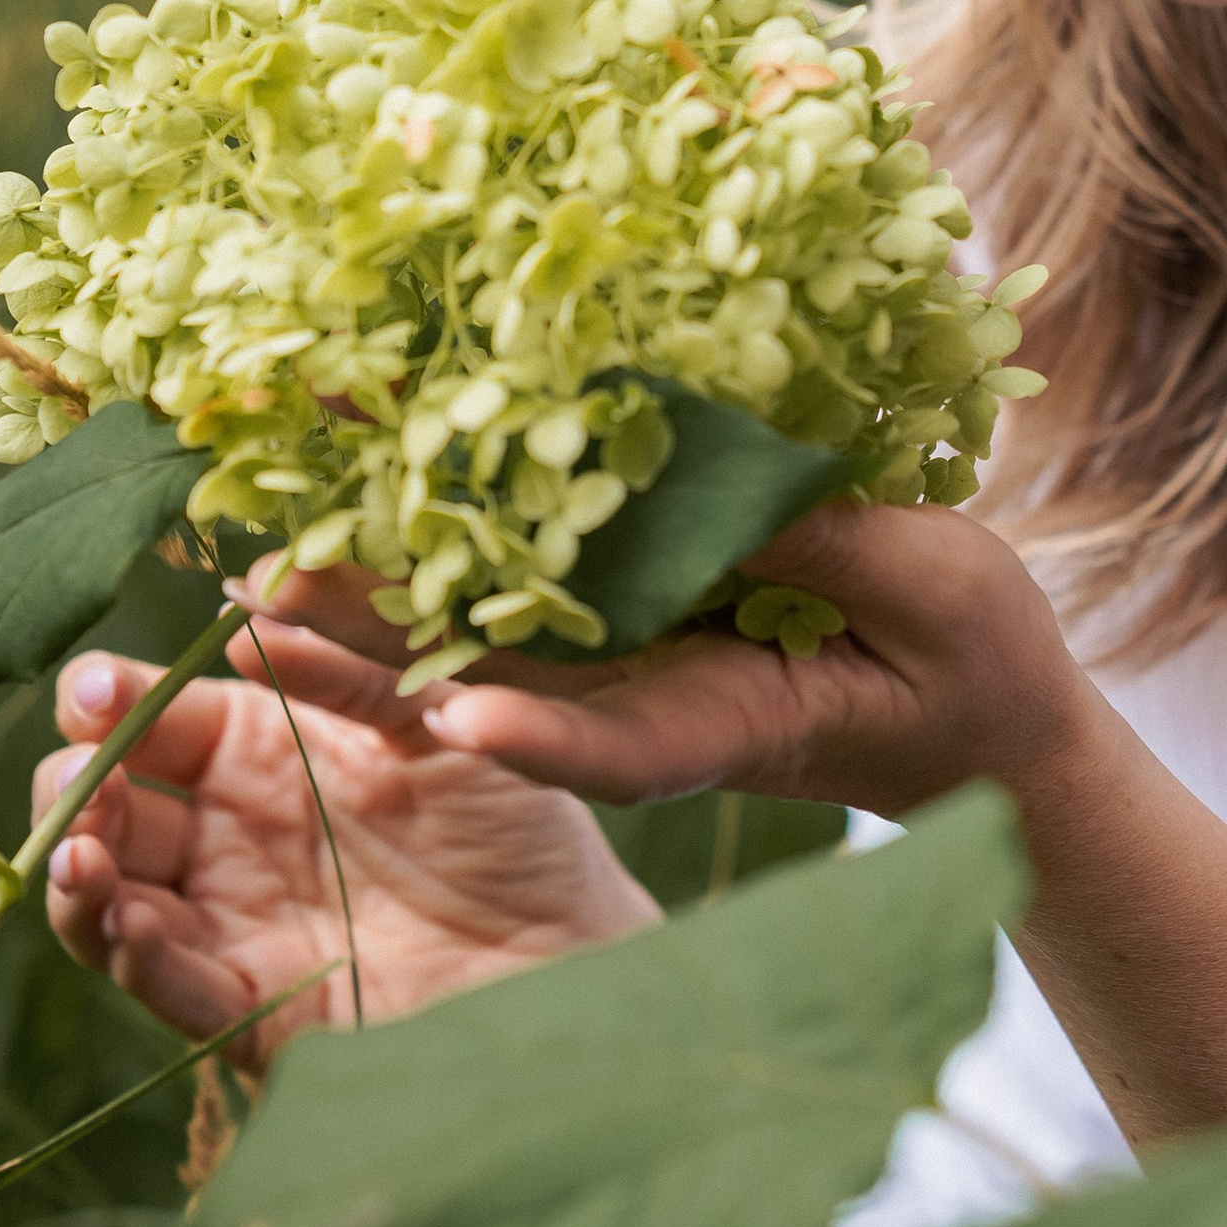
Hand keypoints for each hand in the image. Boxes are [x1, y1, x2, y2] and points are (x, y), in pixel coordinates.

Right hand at [34, 622, 658, 1069]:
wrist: (572, 942)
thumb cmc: (517, 818)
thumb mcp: (435, 716)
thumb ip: (347, 662)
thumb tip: (244, 591)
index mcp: (272, 752)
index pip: (162, 718)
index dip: (115, 701)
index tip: (94, 688)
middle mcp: (237, 837)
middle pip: (113, 808)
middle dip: (77, 788)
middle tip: (83, 775)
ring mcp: (237, 922)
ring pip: (114, 901)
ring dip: (80, 878)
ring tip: (79, 852)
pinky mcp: (256, 1007)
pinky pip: (173, 985)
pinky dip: (136, 957)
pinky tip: (128, 921)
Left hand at [255, 501, 1109, 818]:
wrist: (977, 712)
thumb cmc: (975, 659)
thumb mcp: (934, 589)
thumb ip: (830, 548)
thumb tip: (723, 480)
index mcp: (737, 722)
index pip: (629, 746)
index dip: (546, 736)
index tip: (458, 729)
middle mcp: (658, 707)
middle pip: (508, 694)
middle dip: (385, 659)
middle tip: (263, 610)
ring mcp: (638, 669)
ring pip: (487, 647)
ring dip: (371, 619)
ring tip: (249, 579)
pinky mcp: (634, 624)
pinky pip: (522, 596)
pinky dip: (434, 568)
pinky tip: (337, 537)